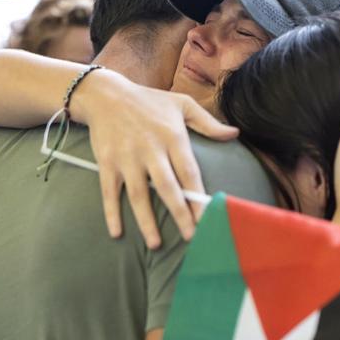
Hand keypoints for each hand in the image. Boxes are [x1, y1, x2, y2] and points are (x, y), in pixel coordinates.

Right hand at [79, 71, 238, 247]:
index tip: (207, 217)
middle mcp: (150, 149)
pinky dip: (111, 213)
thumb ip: (208, 122)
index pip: (189, 172)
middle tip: (191, 237)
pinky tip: (117, 233)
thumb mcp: (181, 104)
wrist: (105, 94)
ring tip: (156, 244)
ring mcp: (127, 158)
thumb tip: (234, 134)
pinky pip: (109, 192)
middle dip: (180, 214)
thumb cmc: (148, 101)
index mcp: (172, 137)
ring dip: (147, 221)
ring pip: (139, 195)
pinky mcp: (107, 163)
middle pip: (167, 187)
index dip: (198, 196)